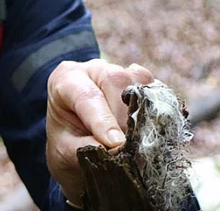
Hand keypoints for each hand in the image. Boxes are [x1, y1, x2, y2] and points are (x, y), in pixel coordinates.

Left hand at [46, 59, 153, 206]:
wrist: (76, 136)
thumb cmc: (67, 141)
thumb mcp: (65, 150)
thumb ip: (85, 148)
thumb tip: (116, 149)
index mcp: (66, 80)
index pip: (87, 96)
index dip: (103, 120)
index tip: (117, 143)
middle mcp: (93, 69)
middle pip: (115, 80)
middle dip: (124, 116)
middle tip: (128, 146)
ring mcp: (119, 70)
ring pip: (138, 80)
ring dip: (142, 111)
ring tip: (138, 139)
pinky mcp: (139, 79)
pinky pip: (153, 86)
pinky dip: (154, 107)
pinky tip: (150, 127)